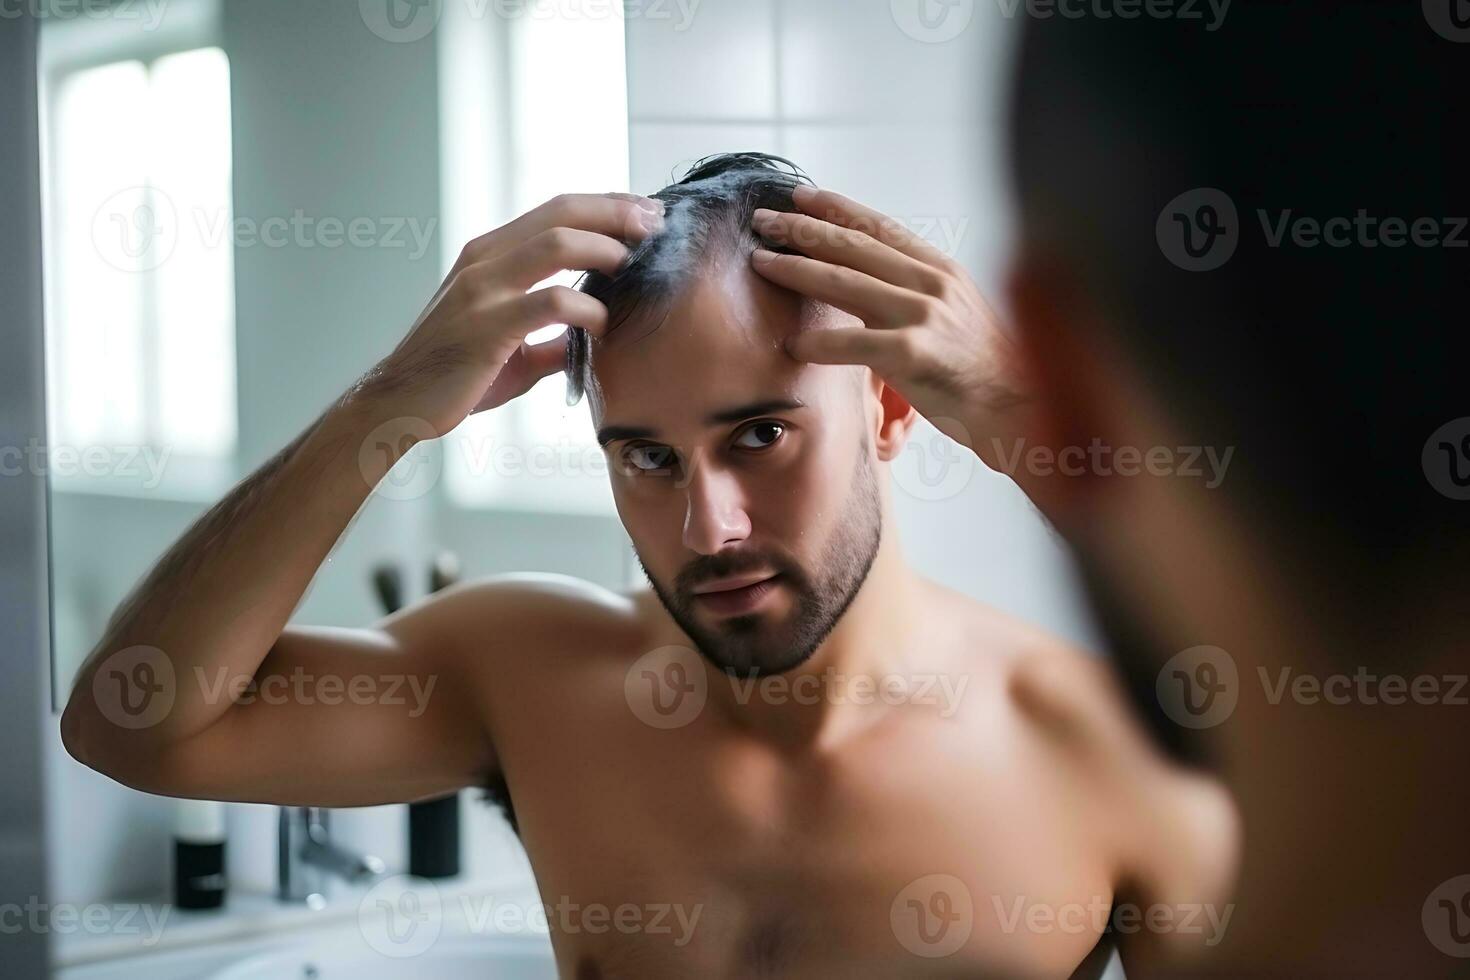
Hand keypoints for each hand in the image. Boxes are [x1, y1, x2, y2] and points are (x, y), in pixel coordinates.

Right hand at [352, 192, 662, 436]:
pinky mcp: (486, 326)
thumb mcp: (511, 347)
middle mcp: (484, 260)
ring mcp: (482, 290)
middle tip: (657, 223)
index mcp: (489, 254)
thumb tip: (591, 341)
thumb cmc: (454, 376)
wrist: (400, 404)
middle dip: (616, 212)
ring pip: (557, 244)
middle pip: (562, 212)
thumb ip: (552, 336)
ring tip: (637, 263)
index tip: (645, 213)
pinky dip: (588, 309)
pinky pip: (550, 303)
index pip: (555, 210)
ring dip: (606, 247)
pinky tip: (604, 324)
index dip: (605, 205)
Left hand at [748, 185, 1032, 472]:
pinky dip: (819, 343)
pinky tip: (792, 343)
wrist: (1020, 407)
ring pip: (846, 282)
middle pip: (854, 245)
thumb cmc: (980, 371)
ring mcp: (925, 315)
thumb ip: (913, 295)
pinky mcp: (916, 354)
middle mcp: (932, 283)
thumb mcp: (953, 315)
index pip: (879, 227)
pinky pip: (854, 343)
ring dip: (797, 269)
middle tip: (763, 220)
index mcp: (941, 269)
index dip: (836, 208)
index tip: (800, 195)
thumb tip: (864, 286)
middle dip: (803, 229)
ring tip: (762, 263)